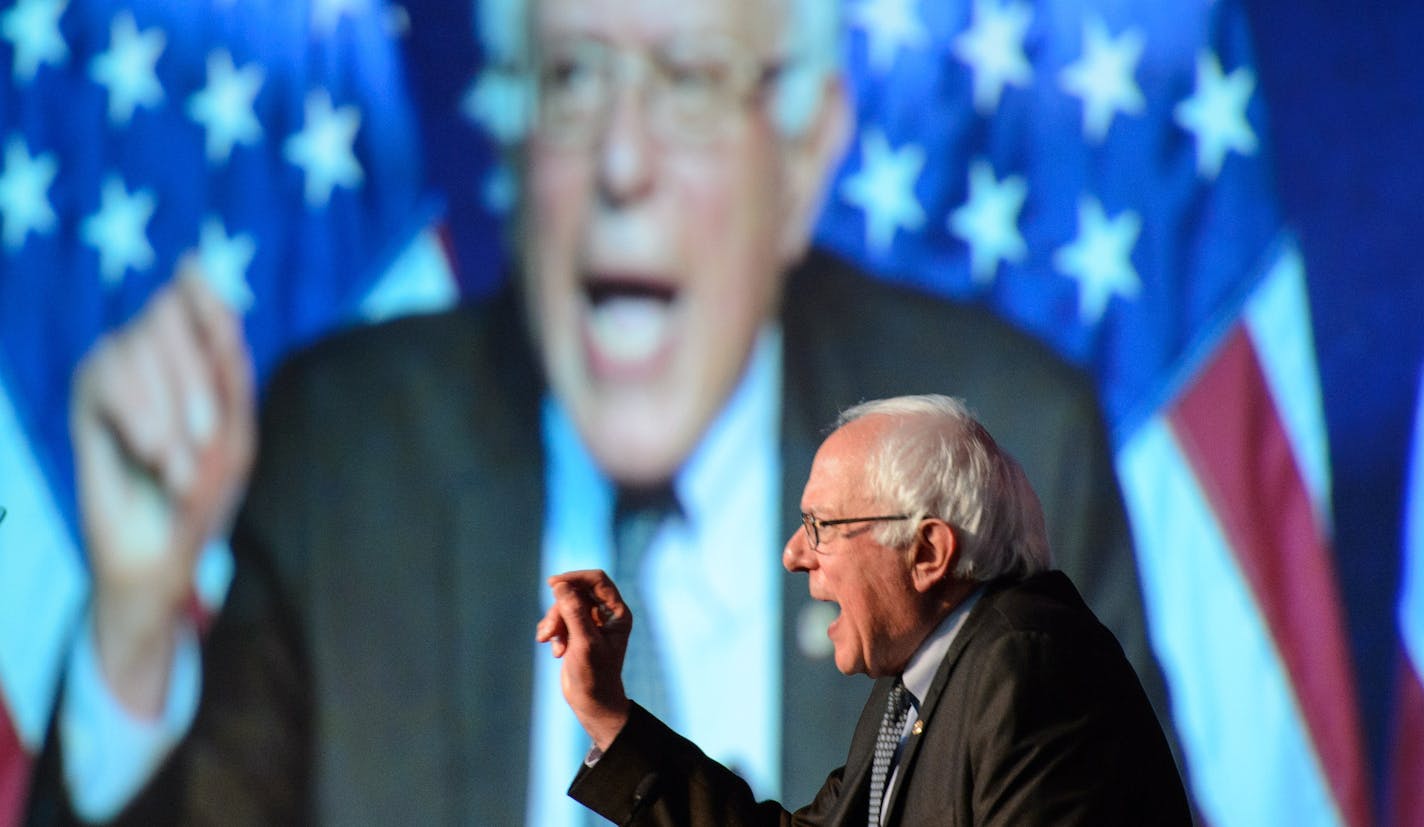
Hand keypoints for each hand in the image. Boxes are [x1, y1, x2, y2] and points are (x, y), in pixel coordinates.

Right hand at [69, 262, 254, 716]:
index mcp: (202, 360)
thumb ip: (225, 360)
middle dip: (194, 381)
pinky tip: (149, 453)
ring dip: (168, 410)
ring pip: (135, 343)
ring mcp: (118, 374)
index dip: (202, 295)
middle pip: (167, 315)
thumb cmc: (206, 495)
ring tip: (176, 464)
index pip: (198, 300)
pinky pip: (105, 373)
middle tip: (204, 440)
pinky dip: (137, 415)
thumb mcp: (233, 430)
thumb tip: (206, 286)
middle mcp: (157, 358)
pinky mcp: (87, 399)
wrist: (161, 554)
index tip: (202, 299)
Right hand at [535, 570, 632, 749]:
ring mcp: (592, 623)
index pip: (597, 580)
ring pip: (565, 605)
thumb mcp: (584, 643)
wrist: (592, 703)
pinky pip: (560, 619)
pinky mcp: (578, 633)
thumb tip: (561, 585)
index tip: (553, 584)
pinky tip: (556, 651)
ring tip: (547, 641)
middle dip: (559, 608)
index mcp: (617, 613)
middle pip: (577, 592)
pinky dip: (553, 631)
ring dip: (553, 621)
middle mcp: (607, 614)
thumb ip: (574, 612)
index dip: (575, 578)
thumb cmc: (594, 676)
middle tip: (548, 630)